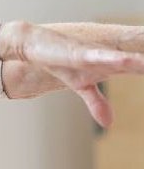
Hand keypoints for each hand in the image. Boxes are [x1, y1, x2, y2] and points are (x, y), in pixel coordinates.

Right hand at [0, 21, 143, 127]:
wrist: (34, 45)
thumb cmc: (60, 61)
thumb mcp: (80, 86)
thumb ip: (97, 102)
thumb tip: (108, 124)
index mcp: (116, 63)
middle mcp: (111, 56)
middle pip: (142, 61)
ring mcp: (97, 54)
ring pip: (129, 58)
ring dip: (142, 62)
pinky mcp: (79, 54)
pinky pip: (101, 57)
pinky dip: (117, 60)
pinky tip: (129, 62)